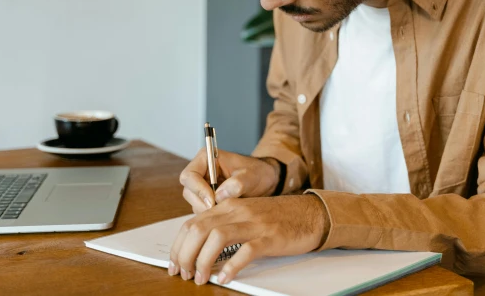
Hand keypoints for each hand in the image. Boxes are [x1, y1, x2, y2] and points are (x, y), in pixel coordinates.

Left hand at [168, 194, 329, 284]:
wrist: (310, 214)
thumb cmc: (277, 217)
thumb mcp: (246, 215)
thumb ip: (224, 224)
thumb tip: (197, 247)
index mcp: (229, 206)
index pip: (192, 223)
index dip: (177, 246)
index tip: (174, 264)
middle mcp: (238, 211)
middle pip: (199, 230)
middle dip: (184, 255)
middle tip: (184, 274)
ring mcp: (254, 224)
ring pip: (216, 238)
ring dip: (202, 261)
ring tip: (201, 278)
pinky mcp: (269, 237)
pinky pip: (245, 251)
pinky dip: (231, 266)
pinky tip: (225, 277)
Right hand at [179, 149, 280, 212]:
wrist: (265, 182)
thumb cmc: (258, 173)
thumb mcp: (252, 176)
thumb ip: (239, 183)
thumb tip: (220, 195)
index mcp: (207, 158)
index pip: (189, 175)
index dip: (198, 190)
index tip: (213, 201)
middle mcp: (201, 172)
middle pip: (189, 192)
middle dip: (203, 203)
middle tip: (222, 209)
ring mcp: (202, 187)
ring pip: (194, 204)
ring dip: (209, 211)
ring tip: (229, 209)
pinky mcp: (206, 200)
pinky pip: (202, 211)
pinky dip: (213, 215)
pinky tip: (228, 213)